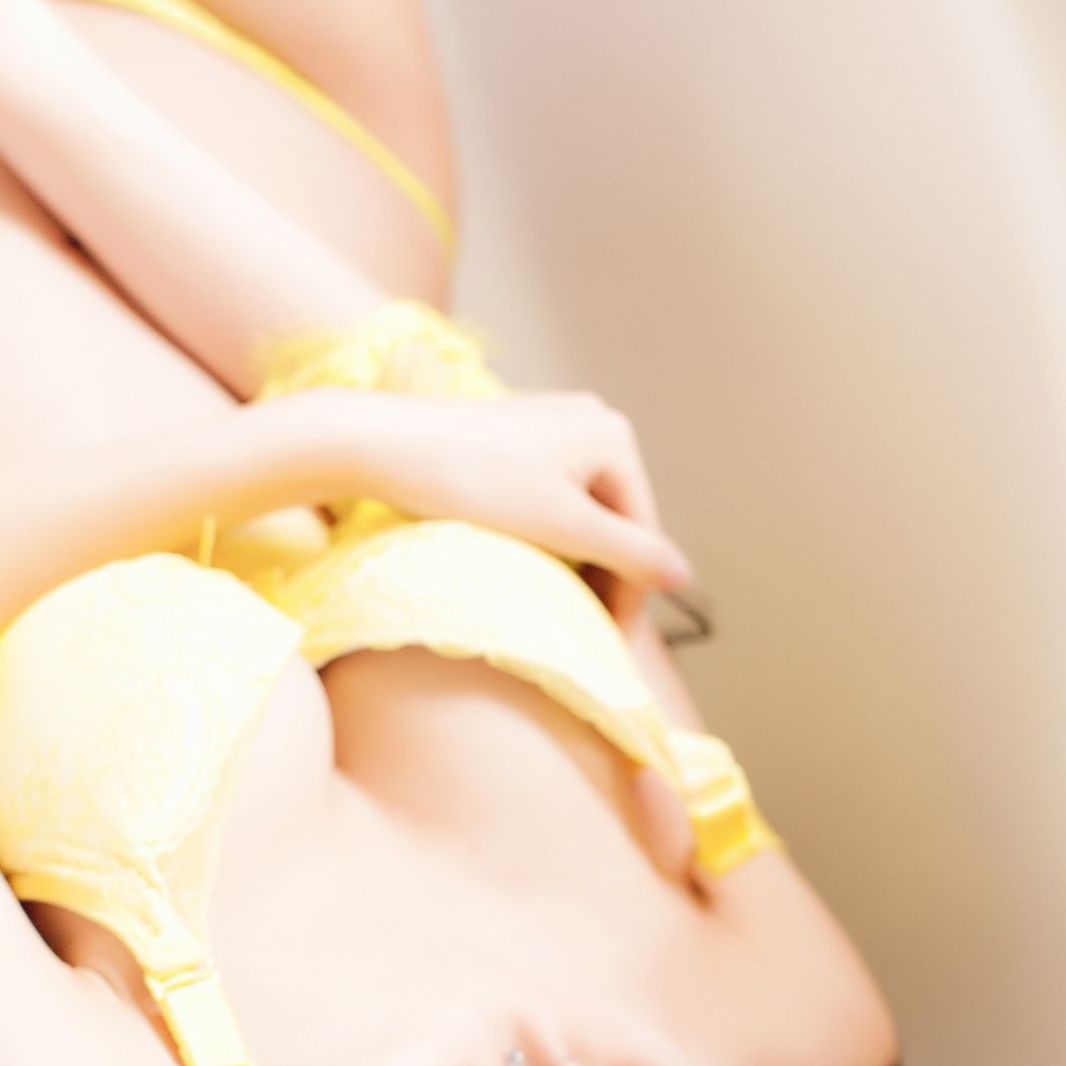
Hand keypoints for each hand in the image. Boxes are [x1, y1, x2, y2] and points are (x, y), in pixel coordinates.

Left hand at [277, 385, 691, 624]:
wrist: (381, 444)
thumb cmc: (474, 482)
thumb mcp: (565, 527)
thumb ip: (630, 554)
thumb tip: (684, 575)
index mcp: (614, 436)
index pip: (640, 532)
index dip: (629, 595)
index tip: (609, 645)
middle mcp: (592, 420)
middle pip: (612, 520)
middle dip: (600, 577)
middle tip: (584, 634)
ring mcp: (553, 424)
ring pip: (580, 512)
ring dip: (573, 561)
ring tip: (556, 606)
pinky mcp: (515, 435)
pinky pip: (549, 496)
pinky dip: (546, 535)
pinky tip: (528, 566)